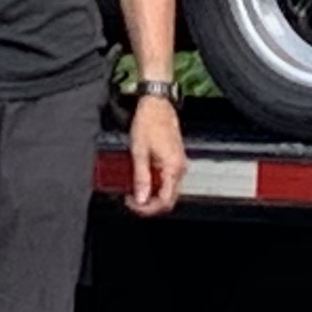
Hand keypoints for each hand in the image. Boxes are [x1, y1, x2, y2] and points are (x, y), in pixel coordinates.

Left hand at [127, 92, 185, 215]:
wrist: (157, 103)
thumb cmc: (149, 121)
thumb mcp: (139, 152)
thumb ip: (141, 178)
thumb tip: (140, 198)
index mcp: (173, 168)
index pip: (165, 201)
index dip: (147, 208)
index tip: (133, 204)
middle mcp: (180, 167)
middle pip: (168, 198)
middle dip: (149, 204)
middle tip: (131, 200)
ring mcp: (178, 163)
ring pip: (168, 189)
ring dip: (151, 194)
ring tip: (134, 189)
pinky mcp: (174, 158)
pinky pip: (167, 178)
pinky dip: (155, 183)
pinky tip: (142, 178)